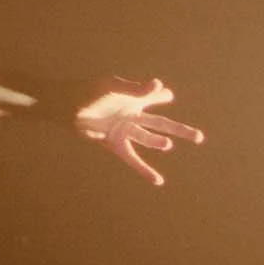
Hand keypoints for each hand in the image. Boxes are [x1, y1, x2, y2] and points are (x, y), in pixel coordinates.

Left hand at [74, 77, 204, 185]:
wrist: (64, 106)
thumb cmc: (87, 92)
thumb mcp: (112, 87)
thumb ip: (136, 89)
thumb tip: (160, 85)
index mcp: (132, 99)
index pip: (152, 96)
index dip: (160, 94)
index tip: (167, 94)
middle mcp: (131, 115)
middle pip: (160, 123)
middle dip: (179, 130)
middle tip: (199, 137)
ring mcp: (123, 130)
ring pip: (147, 139)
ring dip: (157, 142)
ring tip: (167, 144)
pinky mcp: (113, 143)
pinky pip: (132, 158)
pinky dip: (143, 169)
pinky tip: (157, 180)